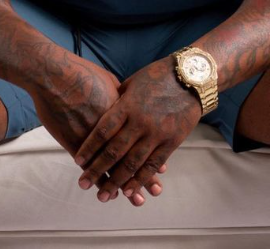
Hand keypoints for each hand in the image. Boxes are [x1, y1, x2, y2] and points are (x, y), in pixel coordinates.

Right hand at [26, 53, 164, 205]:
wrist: (54, 73)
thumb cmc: (80, 72)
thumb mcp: (108, 80)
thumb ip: (120, 95)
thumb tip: (128, 100)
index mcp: (124, 111)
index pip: (142, 139)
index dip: (152, 155)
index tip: (162, 169)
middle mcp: (113, 127)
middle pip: (131, 156)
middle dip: (142, 177)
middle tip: (153, 192)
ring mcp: (94, 137)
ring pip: (111, 166)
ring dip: (120, 184)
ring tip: (134, 199)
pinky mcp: (74, 142)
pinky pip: (90, 165)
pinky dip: (96, 178)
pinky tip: (101, 188)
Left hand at [73, 57, 202, 205]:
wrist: (191, 76)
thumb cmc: (157, 75)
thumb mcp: (132, 83)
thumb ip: (117, 100)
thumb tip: (101, 113)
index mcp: (128, 104)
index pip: (103, 130)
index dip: (89, 147)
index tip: (78, 161)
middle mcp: (140, 121)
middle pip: (114, 151)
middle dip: (96, 169)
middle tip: (83, 184)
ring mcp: (157, 133)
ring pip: (132, 163)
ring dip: (116, 181)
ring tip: (103, 195)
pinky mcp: (172, 141)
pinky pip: (153, 164)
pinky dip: (140, 179)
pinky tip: (128, 191)